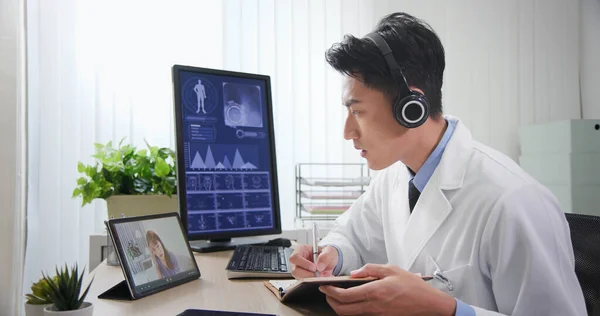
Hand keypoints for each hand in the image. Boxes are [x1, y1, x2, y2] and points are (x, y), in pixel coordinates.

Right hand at [289, 244, 338, 278]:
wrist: (330, 261)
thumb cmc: (326, 253)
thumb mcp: (329, 251)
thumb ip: (325, 257)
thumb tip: (319, 267)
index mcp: (301, 250)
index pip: (295, 257)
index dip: (303, 264)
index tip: (314, 268)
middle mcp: (298, 261)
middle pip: (295, 270)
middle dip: (307, 274)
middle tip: (317, 275)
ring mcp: (299, 270)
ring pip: (299, 278)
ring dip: (310, 279)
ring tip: (320, 276)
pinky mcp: (303, 278)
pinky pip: (304, 283)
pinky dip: (313, 282)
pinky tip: (320, 279)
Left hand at [319, 263, 456, 315]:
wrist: (428, 304)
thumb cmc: (412, 286)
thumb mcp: (391, 269)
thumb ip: (370, 269)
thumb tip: (354, 273)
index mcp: (374, 291)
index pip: (344, 296)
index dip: (330, 291)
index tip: (325, 286)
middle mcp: (373, 306)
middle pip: (343, 310)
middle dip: (330, 301)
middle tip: (327, 292)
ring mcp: (376, 314)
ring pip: (350, 315)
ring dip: (340, 306)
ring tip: (338, 295)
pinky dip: (352, 309)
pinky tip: (353, 301)